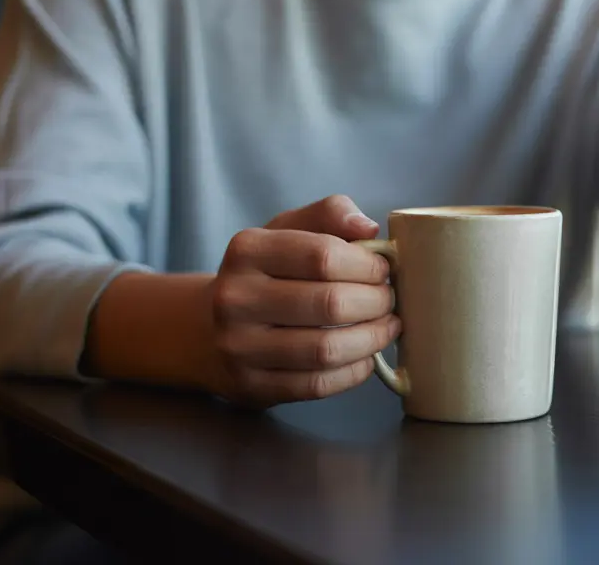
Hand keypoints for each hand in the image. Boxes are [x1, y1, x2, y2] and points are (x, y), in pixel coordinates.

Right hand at [203, 196, 398, 407]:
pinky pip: (317, 385)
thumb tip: (369, 227)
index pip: (323, 255)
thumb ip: (330, 214)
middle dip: (376, 302)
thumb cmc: (266, 274)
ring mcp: (239, 346)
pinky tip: (365, 357)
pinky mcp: (251, 385)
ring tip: (386, 327)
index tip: (384, 270)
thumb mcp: (289, 230)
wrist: (209, 330)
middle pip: (329, 303)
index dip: (367, 265)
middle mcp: (235, 298)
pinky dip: (353, 372)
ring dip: (371, 339)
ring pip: (326, 349)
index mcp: (247, 250)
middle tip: (389, 300)